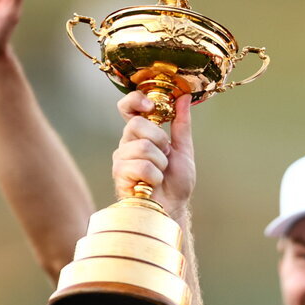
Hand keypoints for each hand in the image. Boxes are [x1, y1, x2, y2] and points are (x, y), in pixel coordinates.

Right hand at [112, 93, 195, 218]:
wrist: (173, 207)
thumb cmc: (176, 182)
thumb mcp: (183, 149)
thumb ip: (181, 124)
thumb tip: (184, 97)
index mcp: (141, 134)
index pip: (128, 107)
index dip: (136, 101)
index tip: (151, 106)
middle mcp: (127, 143)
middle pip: (136, 124)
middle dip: (159, 140)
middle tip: (165, 156)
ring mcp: (121, 159)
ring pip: (142, 147)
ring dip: (160, 162)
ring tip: (160, 173)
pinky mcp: (119, 175)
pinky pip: (140, 166)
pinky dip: (155, 176)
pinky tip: (153, 184)